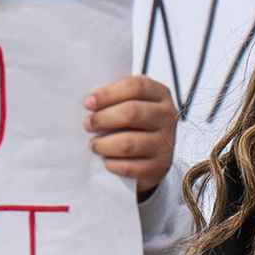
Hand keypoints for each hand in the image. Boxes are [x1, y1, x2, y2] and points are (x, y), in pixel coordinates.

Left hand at [85, 74, 174, 195]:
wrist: (160, 151)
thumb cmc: (138, 122)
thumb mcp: (134, 102)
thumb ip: (116, 99)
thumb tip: (89, 104)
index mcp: (159, 94)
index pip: (135, 87)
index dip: (108, 94)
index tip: (88, 103)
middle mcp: (166, 116)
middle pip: (131, 113)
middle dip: (103, 119)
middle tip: (87, 124)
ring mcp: (166, 142)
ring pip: (128, 143)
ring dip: (104, 144)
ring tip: (93, 144)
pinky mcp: (160, 166)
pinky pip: (130, 166)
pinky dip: (112, 164)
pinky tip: (106, 159)